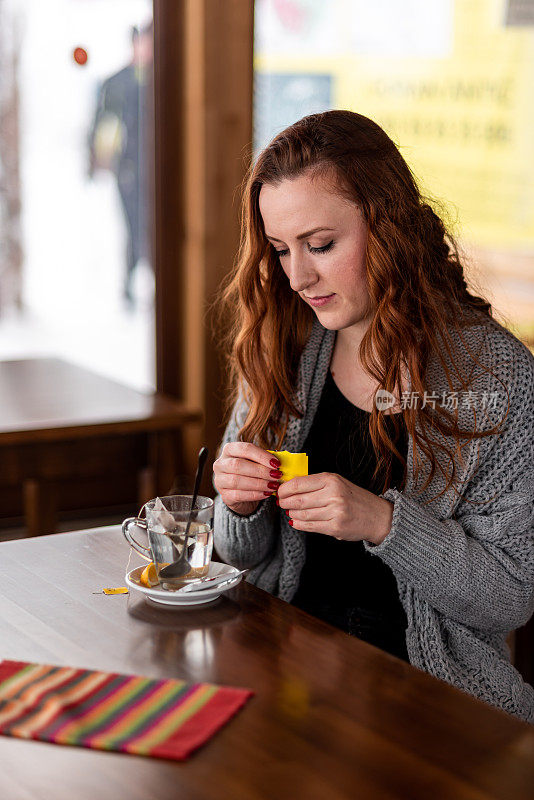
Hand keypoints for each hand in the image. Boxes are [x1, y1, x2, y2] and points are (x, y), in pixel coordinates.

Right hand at [213, 442, 281, 515]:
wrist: (241, 493)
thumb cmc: (251, 473)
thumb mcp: (256, 463)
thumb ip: (266, 460)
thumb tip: (280, 462)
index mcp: (229, 450)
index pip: (244, 449)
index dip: (261, 455)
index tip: (276, 463)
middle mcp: (220, 464)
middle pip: (238, 465)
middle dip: (260, 471)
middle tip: (276, 475)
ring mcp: (219, 480)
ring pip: (237, 481)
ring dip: (258, 483)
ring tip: (273, 485)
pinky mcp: (224, 496)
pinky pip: (238, 495)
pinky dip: (254, 494)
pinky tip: (266, 494)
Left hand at [277, 473, 393, 544]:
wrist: (376, 516)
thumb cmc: (354, 498)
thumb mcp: (337, 483)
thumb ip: (314, 484)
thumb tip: (288, 487)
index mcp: (331, 480)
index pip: (298, 483)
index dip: (284, 489)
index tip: (279, 492)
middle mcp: (333, 494)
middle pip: (297, 500)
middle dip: (285, 503)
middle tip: (281, 503)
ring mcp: (335, 512)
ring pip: (301, 514)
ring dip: (292, 514)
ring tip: (290, 512)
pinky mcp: (335, 527)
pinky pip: (309, 526)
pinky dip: (299, 524)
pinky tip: (296, 521)